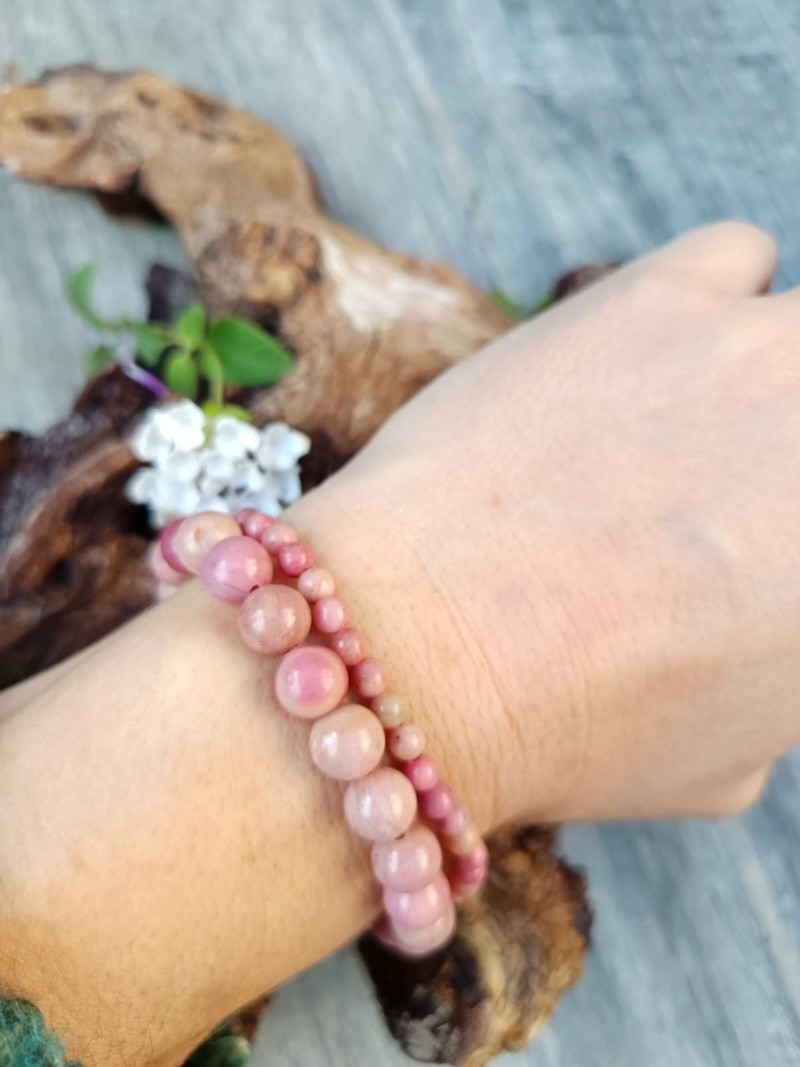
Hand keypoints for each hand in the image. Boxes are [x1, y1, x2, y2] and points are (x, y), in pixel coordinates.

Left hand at [296, 221, 796, 822]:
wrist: (425, 648)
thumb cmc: (570, 729)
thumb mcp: (730, 760)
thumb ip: (788, 680)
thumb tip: (776, 623)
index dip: (793, 528)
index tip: (772, 531)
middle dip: (785, 447)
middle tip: (746, 471)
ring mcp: (767, 357)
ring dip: (776, 367)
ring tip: (703, 414)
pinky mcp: (662, 297)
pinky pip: (736, 256)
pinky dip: (712, 296)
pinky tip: (653, 353)